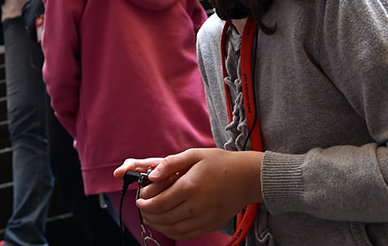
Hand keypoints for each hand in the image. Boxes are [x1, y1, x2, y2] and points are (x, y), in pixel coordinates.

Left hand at [122, 148, 262, 239]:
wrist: (248, 177)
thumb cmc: (220, 163)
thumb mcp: (193, 154)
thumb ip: (170, 164)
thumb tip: (151, 175)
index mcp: (189, 186)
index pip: (159, 202)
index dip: (144, 203)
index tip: (139, 199)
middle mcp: (196, 205)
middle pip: (164, 217)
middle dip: (148, 214)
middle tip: (141, 209)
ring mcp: (205, 218)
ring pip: (174, 229)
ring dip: (158, 225)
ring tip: (150, 218)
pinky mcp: (211, 225)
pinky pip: (188, 234)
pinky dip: (173, 232)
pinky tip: (167, 225)